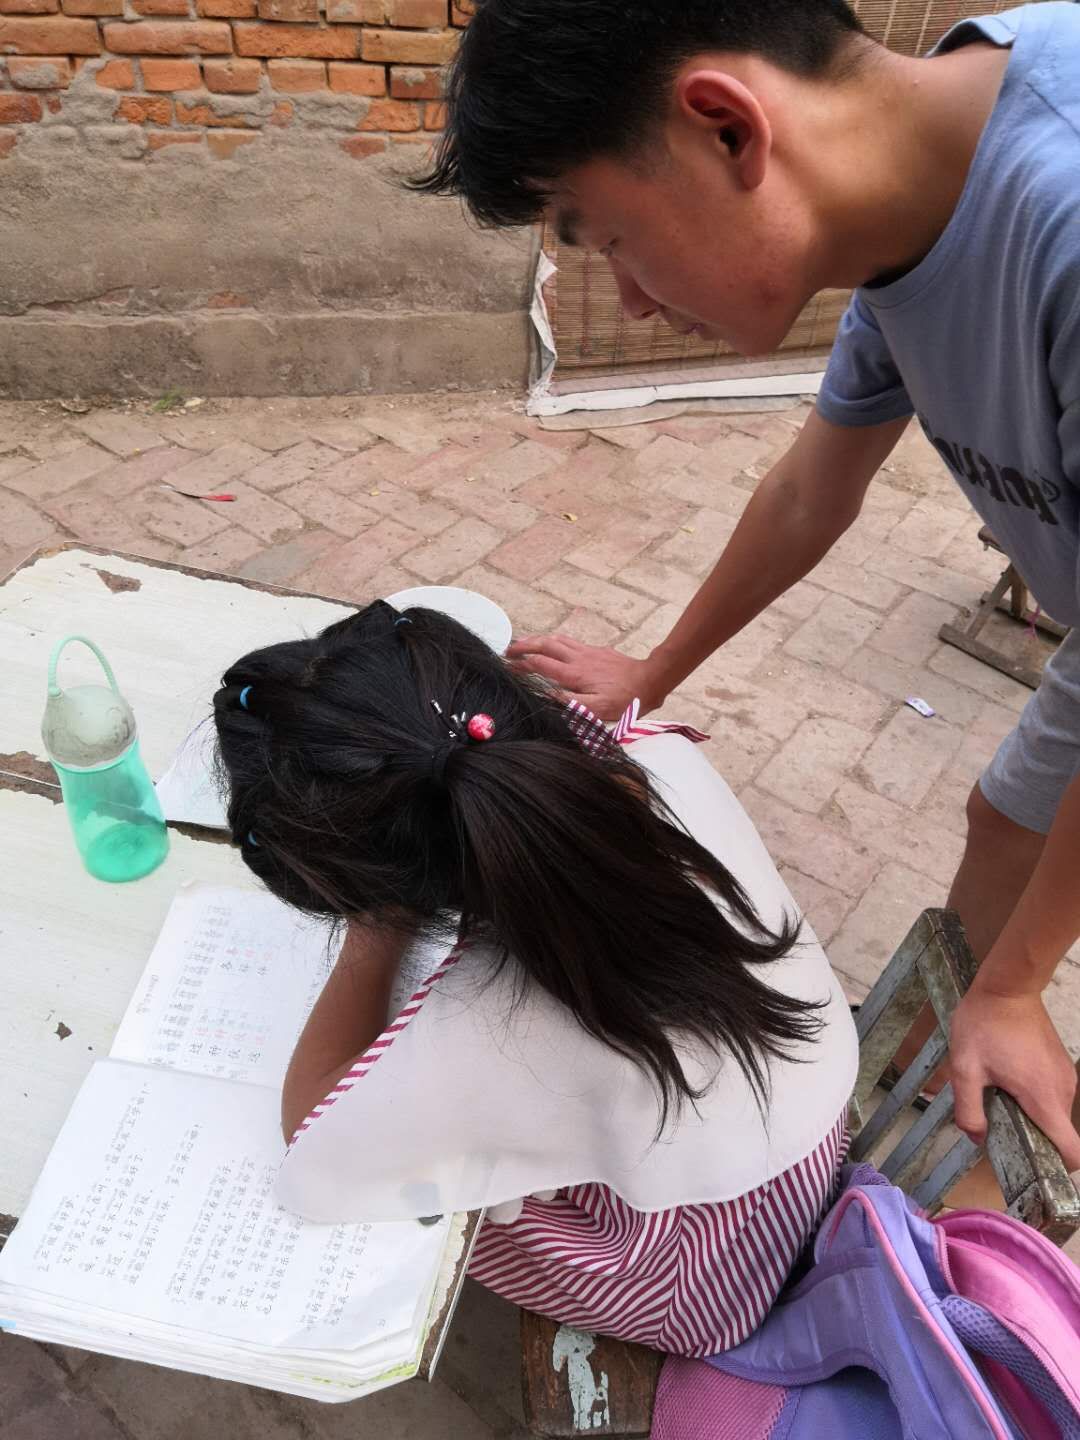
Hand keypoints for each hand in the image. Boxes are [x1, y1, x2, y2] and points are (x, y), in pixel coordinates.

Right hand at [505, 635, 663, 720]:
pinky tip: (552, 644)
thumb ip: (570, 702)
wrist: (650, 680)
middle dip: (523, 646)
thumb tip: (546, 695)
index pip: (540, 665)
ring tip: (522, 643)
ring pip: (556, 639)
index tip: (506, 666)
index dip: (521, 664)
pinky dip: (553, 640)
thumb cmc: (625, 699)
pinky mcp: (596, 650)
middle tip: (507, 650)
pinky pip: (569, 641)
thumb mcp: (597, 709)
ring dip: (537, 640)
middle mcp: (577, 659)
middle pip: (544, 645)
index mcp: (574, 674)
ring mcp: (587, 652)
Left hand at [948, 985, 1079, 1172]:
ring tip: (999, 1096)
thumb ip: (969, 1108)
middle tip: (999, 1123)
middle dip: (1032, 1139)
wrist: (1008, 986)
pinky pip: (1051, 1095)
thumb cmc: (984, 1024)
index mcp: (1043, 1099)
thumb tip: (977, 1138)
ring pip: (1054, 1115)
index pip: (1073, 1152)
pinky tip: (1007, 1081)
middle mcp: (1063, 1092)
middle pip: (1059, 1136)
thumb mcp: (964, 1067)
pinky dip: (1034, 1099)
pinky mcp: (1061, 1065)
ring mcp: (1066, 1077)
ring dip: (1030, 1116)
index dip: (1058, 1170)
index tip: (1032, 1169)